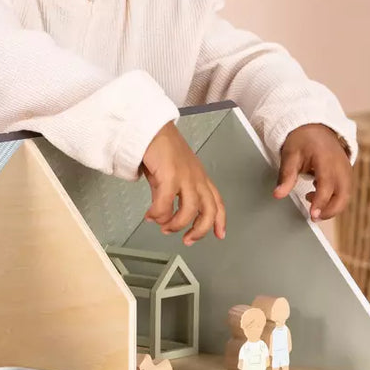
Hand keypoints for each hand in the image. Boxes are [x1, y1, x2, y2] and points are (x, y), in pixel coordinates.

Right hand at [140, 122, 225, 244]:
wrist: (150, 129)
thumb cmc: (159, 148)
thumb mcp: (170, 173)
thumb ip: (171, 193)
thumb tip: (162, 213)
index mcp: (200, 177)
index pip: (217, 202)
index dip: (220, 220)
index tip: (219, 235)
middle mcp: (196, 177)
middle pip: (209, 210)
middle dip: (199, 230)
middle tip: (187, 240)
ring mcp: (185, 176)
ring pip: (190, 210)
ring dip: (176, 224)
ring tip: (164, 227)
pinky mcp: (170, 175)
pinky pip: (165, 203)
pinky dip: (158, 214)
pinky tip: (150, 216)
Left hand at [273, 123, 352, 220]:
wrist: (314, 126)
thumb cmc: (302, 139)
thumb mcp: (290, 155)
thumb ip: (286, 176)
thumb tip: (278, 194)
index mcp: (327, 159)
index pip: (327, 187)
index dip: (320, 203)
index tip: (312, 214)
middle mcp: (341, 165)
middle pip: (343, 195)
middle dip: (330, 210)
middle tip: (313, 216)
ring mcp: (346, 169)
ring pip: (345, 195)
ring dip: (331, 205)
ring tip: (310, 201)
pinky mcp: (346, 173)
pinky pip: (344, 190)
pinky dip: (334, 198)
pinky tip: (315, 192)